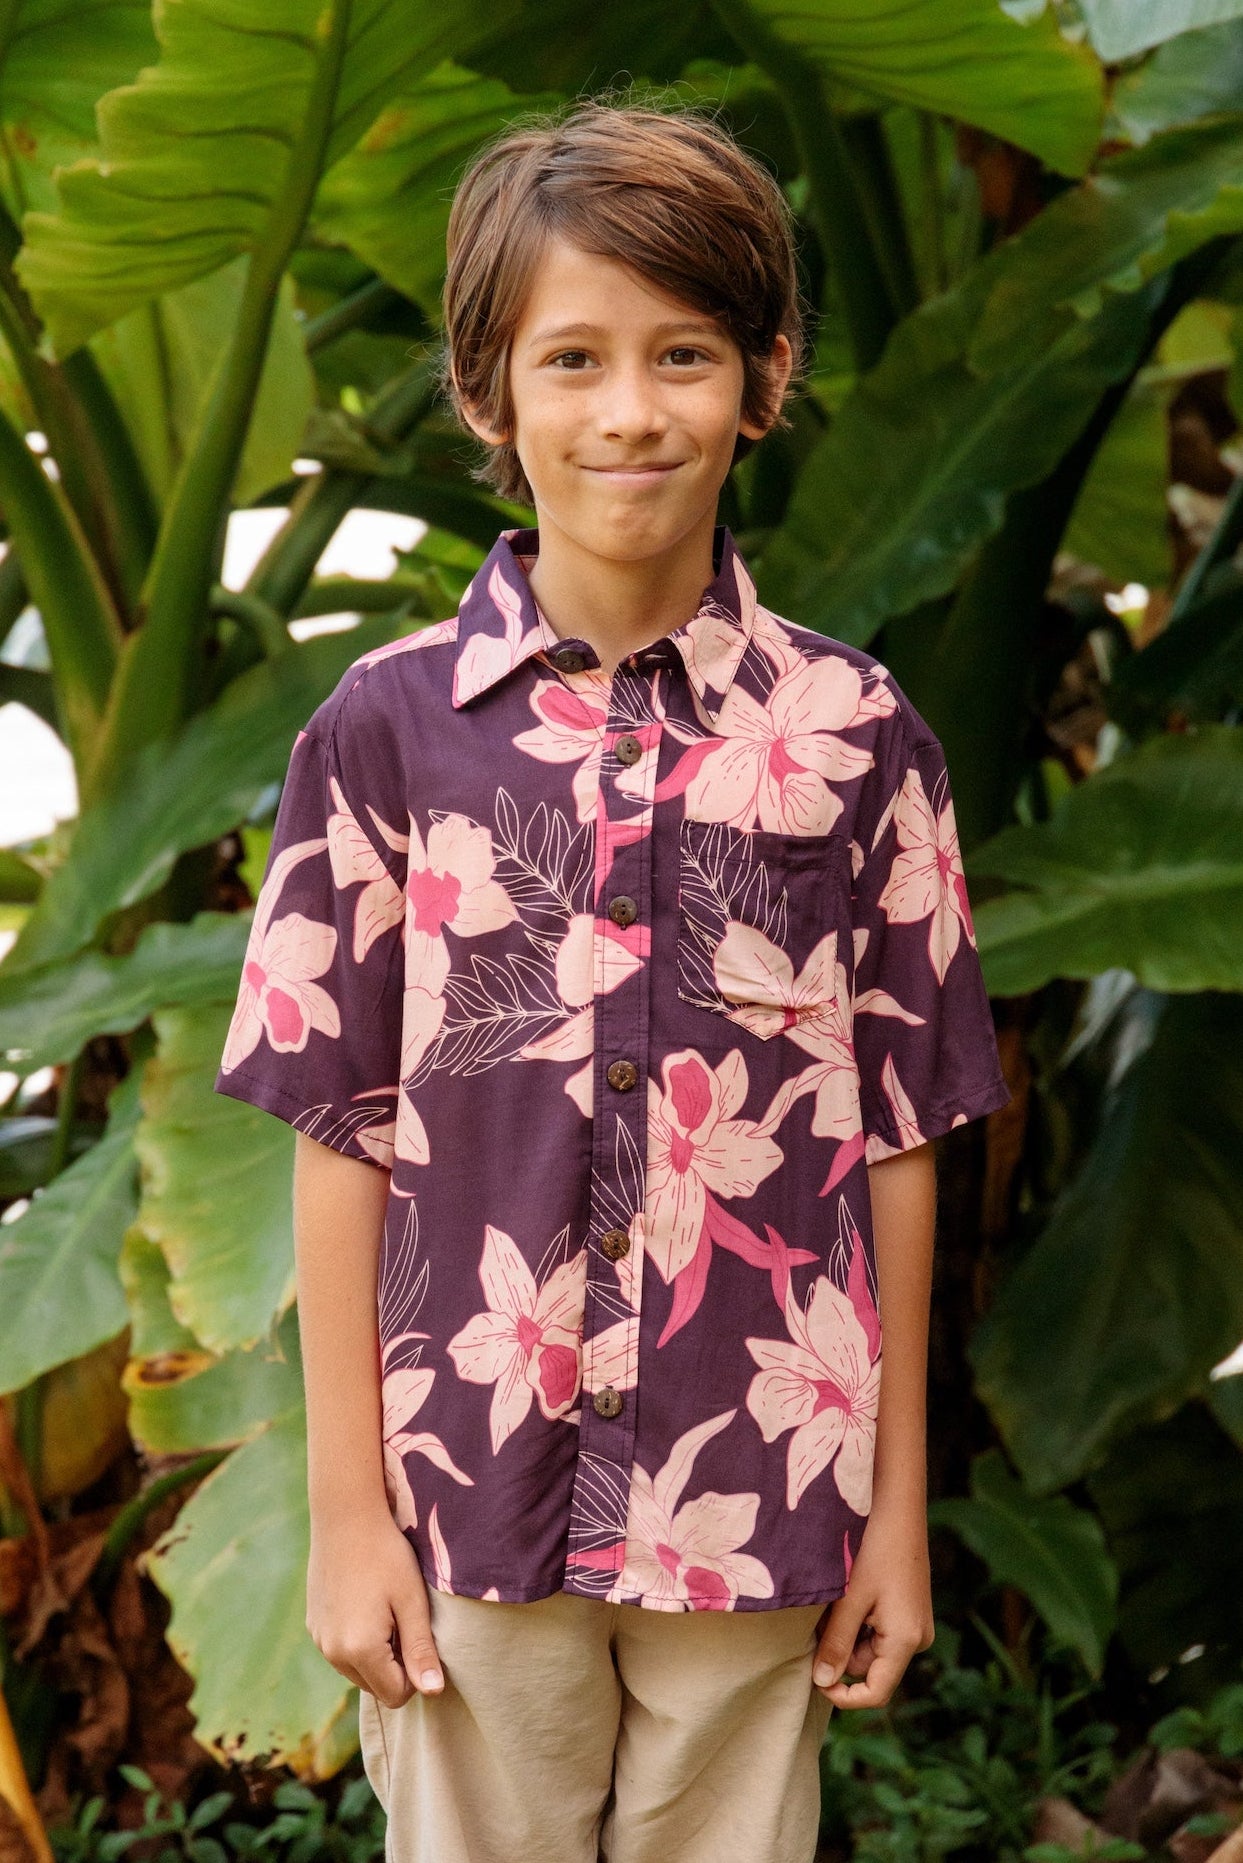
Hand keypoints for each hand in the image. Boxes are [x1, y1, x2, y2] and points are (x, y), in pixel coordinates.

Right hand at [307, 1511, 443, 1707]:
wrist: (345, 1516)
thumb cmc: (386, 1555)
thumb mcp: (412, 1601)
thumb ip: (421, 1650)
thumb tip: (434, 1692)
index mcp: (360, 1650)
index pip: (396, 1695)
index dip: (416, 1673)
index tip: (420, 1636)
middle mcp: (333, 1653)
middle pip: (375, 1687)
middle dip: (395, 1666)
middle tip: (404, 1619)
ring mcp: (319, 1639)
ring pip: (357, 1671)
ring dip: (376, 1654)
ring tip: (385, 1609)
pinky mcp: (312, 1625)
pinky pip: (340, 1651)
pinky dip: (356, 1640)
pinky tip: (365, 1602)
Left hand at [811, 1501, 934, 1709]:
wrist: (897, 1506)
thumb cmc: (873, 1548)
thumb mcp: (849, 1599)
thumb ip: (835, 1644)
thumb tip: (822, 1684)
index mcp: (906, 1641)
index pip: (875, 1693)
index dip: (843, 1695)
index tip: (814, 1678)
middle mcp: (918, 1638)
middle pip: (869, 1667)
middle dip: (840, 1649)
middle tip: (822, 1615)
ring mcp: (916, 1623)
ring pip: (871, 1647)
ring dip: (847, 1632)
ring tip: (837, 1597)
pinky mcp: (911, 1610)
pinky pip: (879, 1630)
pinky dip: (859, 1619)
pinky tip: (850, 1591)